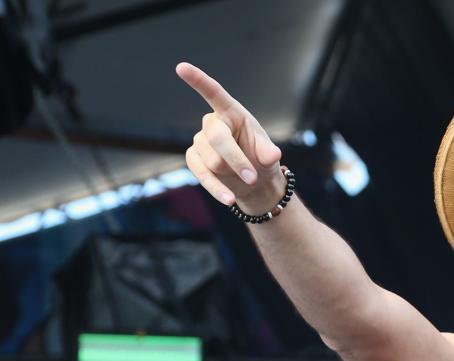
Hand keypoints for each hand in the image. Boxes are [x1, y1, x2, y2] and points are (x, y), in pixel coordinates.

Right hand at [176, 62, 284, 212]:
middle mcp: (213, 123)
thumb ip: (269, 153)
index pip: (214, 93)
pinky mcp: (194, 159)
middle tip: (253, 177)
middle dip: (236, 160)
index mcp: (231, 112)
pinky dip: (217, 189)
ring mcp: (200, 141)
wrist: (254, 181)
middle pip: (217, 139)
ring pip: (212, 160)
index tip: (181, 67)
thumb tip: (272, 155)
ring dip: (232, 174)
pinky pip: (201, 175)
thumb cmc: (261, 158)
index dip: (198, 81)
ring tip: (247, 180)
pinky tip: (230, 199)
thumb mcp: (269, 153)